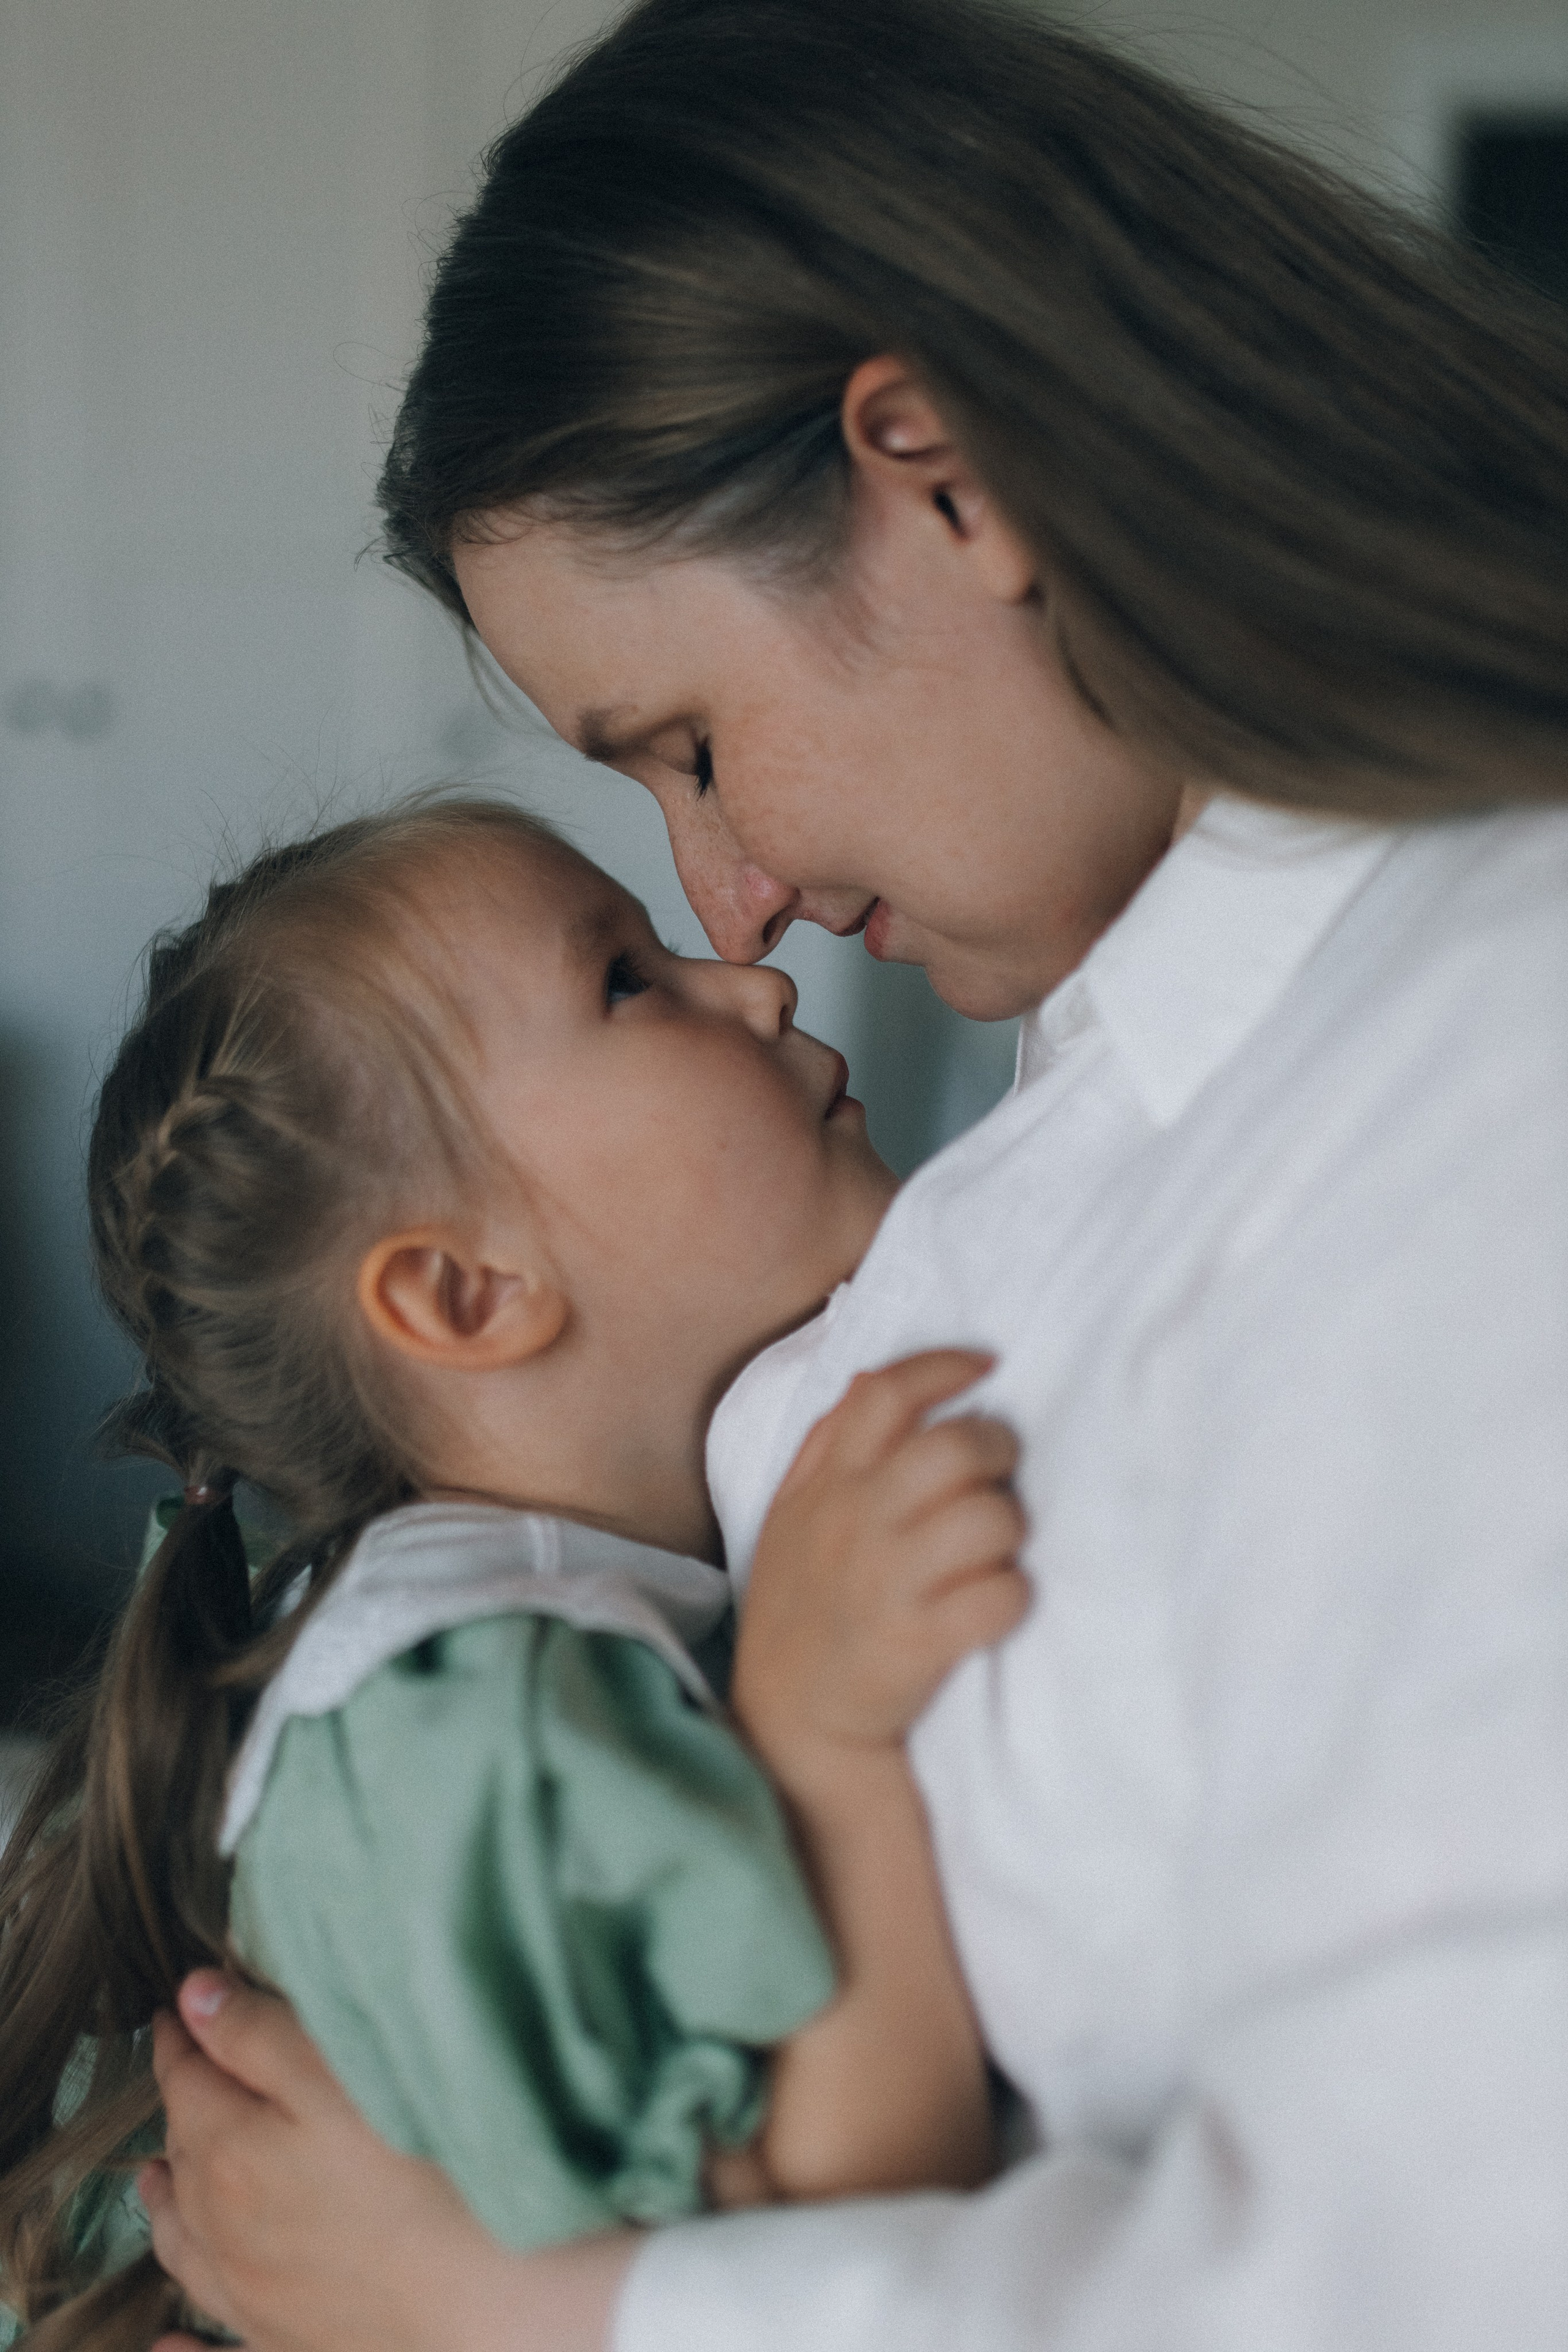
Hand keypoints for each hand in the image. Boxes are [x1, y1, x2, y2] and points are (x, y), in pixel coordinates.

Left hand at [140, 1970, 635, 2351]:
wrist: (480, 2293)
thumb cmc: (418, 2168)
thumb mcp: (335, 2072)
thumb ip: (257, 2034)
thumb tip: (193, 2000)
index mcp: (228, 2155)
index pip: (186, 2080)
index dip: (181, 2038)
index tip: (177, 2009)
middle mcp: (224, 2232)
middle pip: (183, 2156)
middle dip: (179, 2108)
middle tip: (185, 2072)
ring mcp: (252, 2299)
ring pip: (185, 2246)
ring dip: (166, 2207)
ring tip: (153, 2182)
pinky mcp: (289, 2345)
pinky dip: (180, 2351)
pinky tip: (164, 2347)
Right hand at [733, 1349, 1028, 1788]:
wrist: (790, 1723)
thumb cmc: (802, 1608)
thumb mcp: (791, 1517)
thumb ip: (827, 1446)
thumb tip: (870, 1377)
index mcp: (825, 1485)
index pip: (884, 1394)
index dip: (944, 1367)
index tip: (987, 1366)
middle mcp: (855, 1522)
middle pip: (954, 1447)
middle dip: (998, 1449)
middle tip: (999, 1472)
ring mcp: (887, 1582)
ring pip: (991, 1519)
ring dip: (1010, 1529)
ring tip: (993, 1549)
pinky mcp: (918, 1642)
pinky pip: (1003, 1595)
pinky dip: (1013, 1597)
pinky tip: (993, 1605)